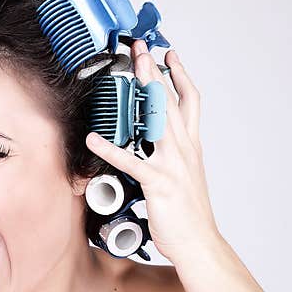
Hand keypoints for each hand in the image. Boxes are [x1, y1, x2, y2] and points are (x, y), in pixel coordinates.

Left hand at [85, 40, 223, 263]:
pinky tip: (92, 139)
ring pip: (158, 120)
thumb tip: (157, 146)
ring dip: (143, 93)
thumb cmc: (189, 215)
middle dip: (155, 71)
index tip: (169, 55)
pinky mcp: (158, 183)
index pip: (190, 101)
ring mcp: (173, 165)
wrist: (199, 243)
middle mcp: (184, 150)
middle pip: (170, 101)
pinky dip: (110, 148)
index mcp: (191, 147)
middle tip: (141, 49)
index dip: (180, 75)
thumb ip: (173, 157)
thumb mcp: (185, 177)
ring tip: (127, 72)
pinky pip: (130, 161)